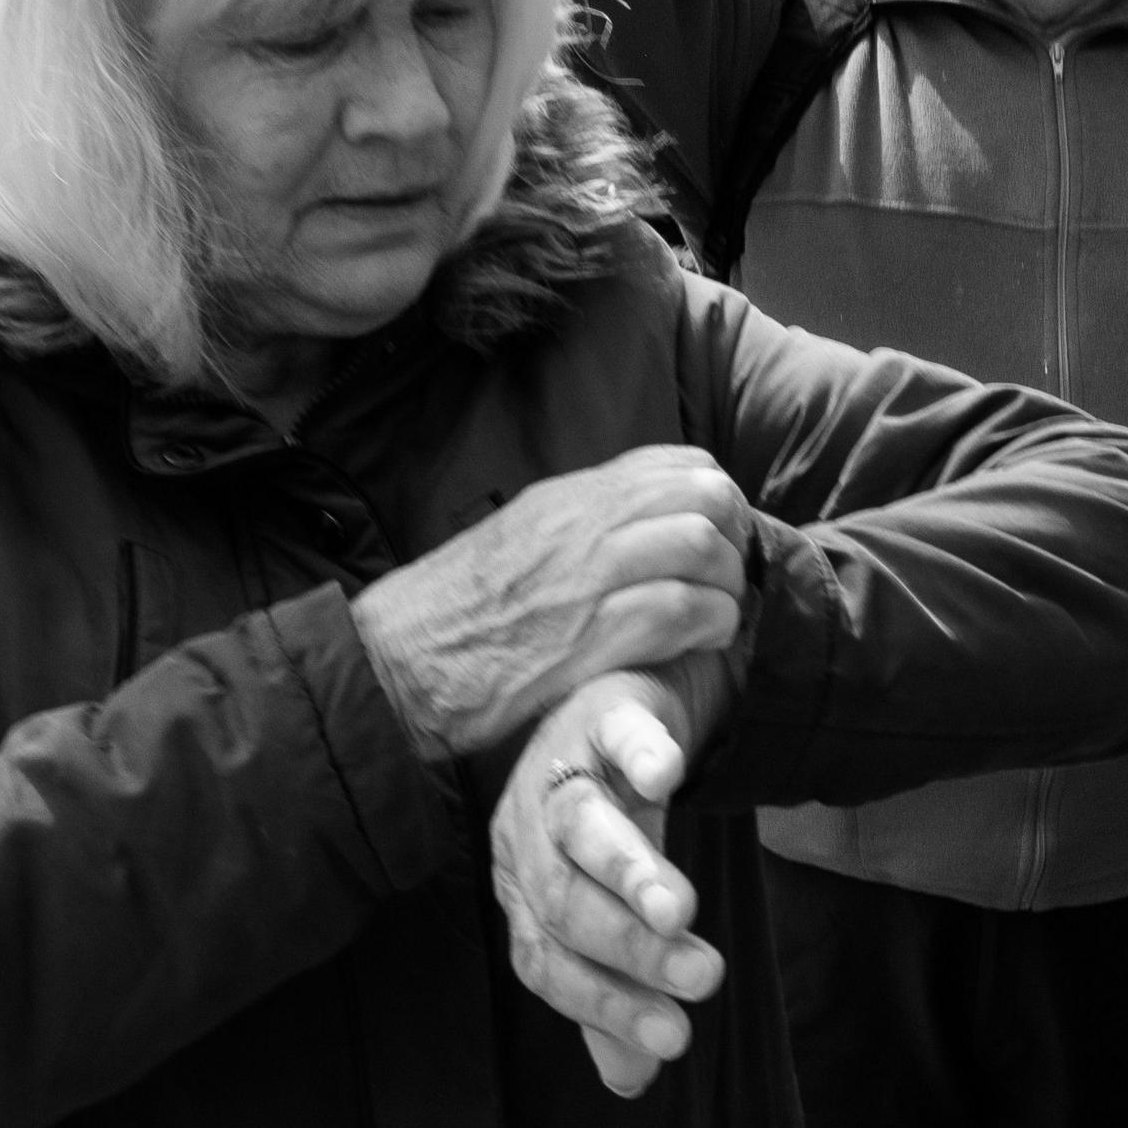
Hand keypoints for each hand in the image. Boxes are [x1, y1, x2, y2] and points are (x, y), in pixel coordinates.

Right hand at [352, 446, 746, 759]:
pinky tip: (700, 643)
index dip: (715, 500)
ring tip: (713, 616)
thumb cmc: (454, 614)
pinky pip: (683, 612)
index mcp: (566, 497)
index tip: (715, 536)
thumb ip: (578, 525)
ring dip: (725, 588)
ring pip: (703, 549)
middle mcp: (582, 524)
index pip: (678, 463)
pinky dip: (709, 627)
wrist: (395, 664)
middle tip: (722, 580)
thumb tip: (640, 520)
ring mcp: (588, 576)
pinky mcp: (591, 635)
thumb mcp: (517, 540)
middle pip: (706, 497)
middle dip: (732, 540)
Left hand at [494, 667, 727, 1096]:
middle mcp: (529, 836)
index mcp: (525, 893)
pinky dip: (640, 752)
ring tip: (683, 912)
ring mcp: (563, 771)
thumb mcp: (612, 913)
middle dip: (630, 948)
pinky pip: (617, 733)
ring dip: (628, 870)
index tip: (672, 1041)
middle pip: (564, 900)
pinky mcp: (606, 717)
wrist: (623, 717)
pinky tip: (669, 775)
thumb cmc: (612, 827)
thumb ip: (618, 990)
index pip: (546, 961)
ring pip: (579, 824)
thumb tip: (635, 1079)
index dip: (603, 1004)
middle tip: (703, 981)